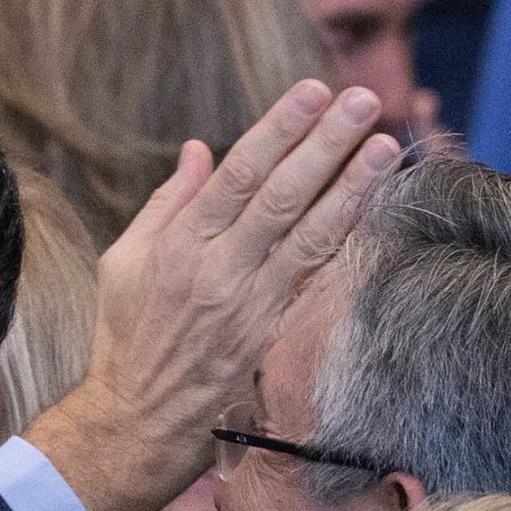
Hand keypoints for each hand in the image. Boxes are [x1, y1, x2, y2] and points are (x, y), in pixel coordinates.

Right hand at [26, 82, 400, 510]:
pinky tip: (376, 212)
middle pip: (281, 194)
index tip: (310, 91)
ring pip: (310, 234)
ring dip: (352, 188)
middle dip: (324, 143)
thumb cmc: (126, 335)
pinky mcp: (274, 333)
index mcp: (179, 244)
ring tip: (386, 145)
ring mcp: (252, 303)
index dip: (277, 130)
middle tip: (363, 100)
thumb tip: (201, 149)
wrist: (138, 420)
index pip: (237, 175)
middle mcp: (219, 269)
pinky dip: (347, 242)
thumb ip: (167, 204)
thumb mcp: (124, 262)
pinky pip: (317, 279)